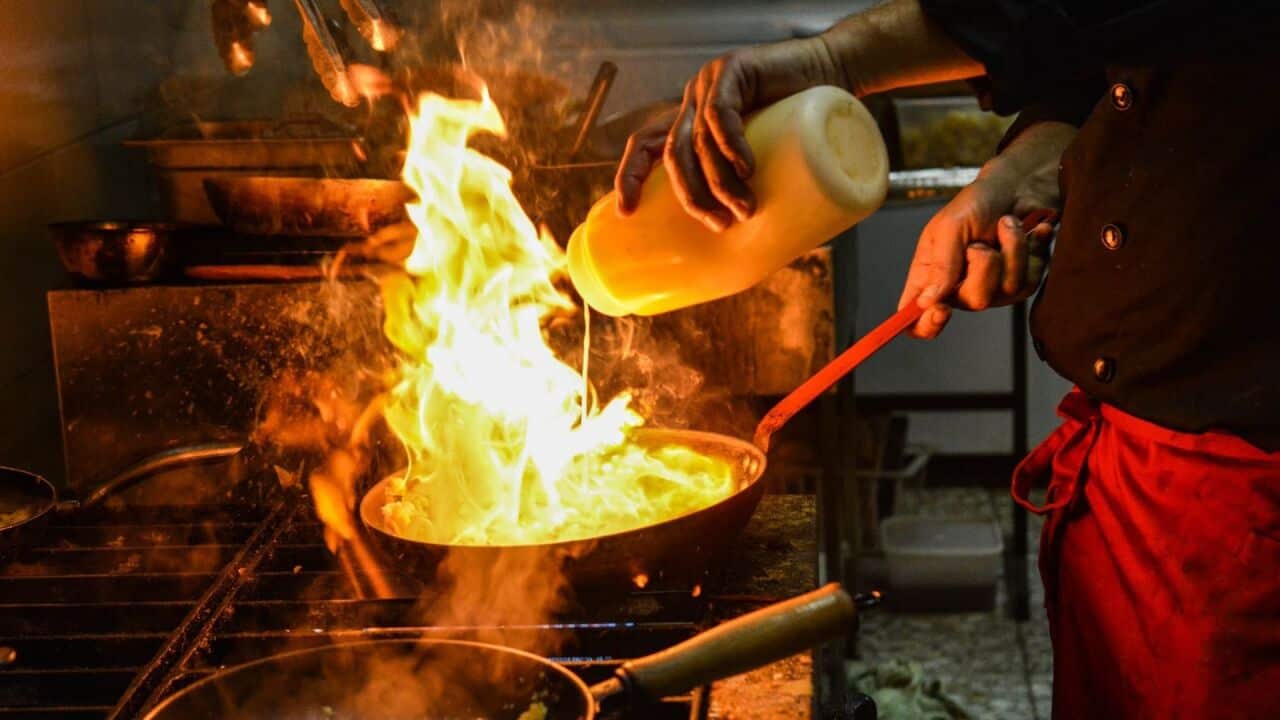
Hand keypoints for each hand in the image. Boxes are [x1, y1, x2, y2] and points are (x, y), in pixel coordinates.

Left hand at [614, 37, 844, 231]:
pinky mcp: (732, 70)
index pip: (644, 145)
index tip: (626, 213)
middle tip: (719, 225)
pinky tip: (747, 167)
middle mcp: (692, 103)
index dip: (630, 177)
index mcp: (690, 122)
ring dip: (718, 181)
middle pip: (673, 155)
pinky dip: (731, 144)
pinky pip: (720, 113)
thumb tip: (757, 248)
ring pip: (698, 141)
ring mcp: (709, 84)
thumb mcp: (768, 156)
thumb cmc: (803, 121)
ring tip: (745, 209)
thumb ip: (752, 184)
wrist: (835, 68)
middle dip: (691, 196)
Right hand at [899, 121, 1077, 338]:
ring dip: (1012, 248)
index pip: (917, 320)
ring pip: (1008, 290)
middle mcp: (959, 289)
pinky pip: (1031, 279)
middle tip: (982, 241)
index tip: (941, 309)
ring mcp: (993, 289)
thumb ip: (940, 264)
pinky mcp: (1022, 282)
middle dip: (985, 266)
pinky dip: (1032, 248)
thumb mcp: (950, 226)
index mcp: (929, 277)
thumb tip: (927, 301)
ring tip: (1007, 224)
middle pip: (973, 302)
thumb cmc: (975, 203)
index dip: (926, 325)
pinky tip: (1031, 231)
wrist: (1017, 187)